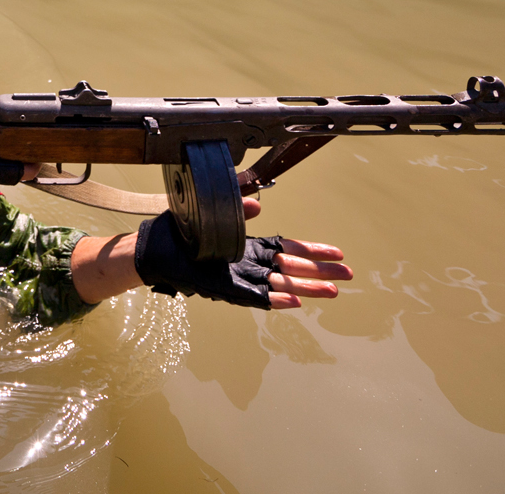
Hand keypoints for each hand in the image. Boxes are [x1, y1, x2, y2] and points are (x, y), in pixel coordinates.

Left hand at [134, 207, 350, 309]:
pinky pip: (257, 297)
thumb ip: (237, 207)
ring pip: (282, 285)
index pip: (289, 250)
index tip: (336, 253)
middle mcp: (251, 265)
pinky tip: (295, 301)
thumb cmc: (182, 235)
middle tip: (348, 276)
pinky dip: (276, 299)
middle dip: (321, 272)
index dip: (313, 252)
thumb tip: (260, 204)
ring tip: (333, 292)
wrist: (156, 252)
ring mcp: (243, 279)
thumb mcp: (212, 215)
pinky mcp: (229, 291)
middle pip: (293, 269)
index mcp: (250, 248)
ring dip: (307, 288)